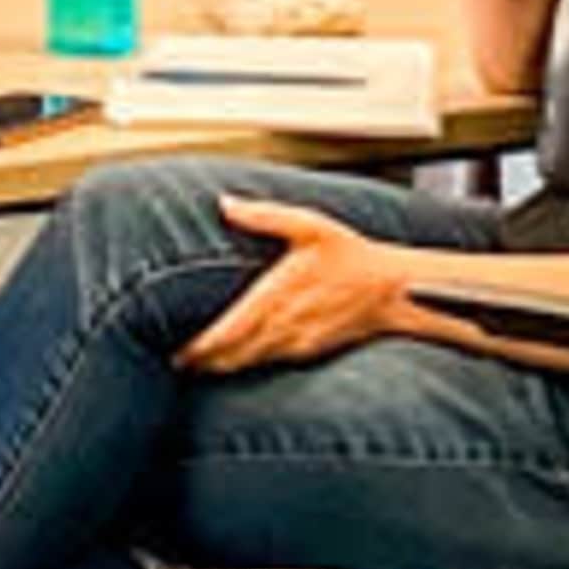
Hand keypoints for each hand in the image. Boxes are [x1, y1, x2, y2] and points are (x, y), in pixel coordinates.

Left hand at [175, 198, 402, 373]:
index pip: (230, 332)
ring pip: (249, 363)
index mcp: (277, 298)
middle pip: (233, 355)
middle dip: (202, 361)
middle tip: (174, 360)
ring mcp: (297, 344)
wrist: (394, 291)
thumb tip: (226, 203)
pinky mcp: (308, 352)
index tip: (177, 352)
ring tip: (194, 364)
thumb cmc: (351, 256)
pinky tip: (233, 359)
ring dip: (221, 365)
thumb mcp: (310, 225)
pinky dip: (245, 363)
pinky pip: (268, 362)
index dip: (201, 347)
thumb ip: (264, 216)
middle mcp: (284, 328)